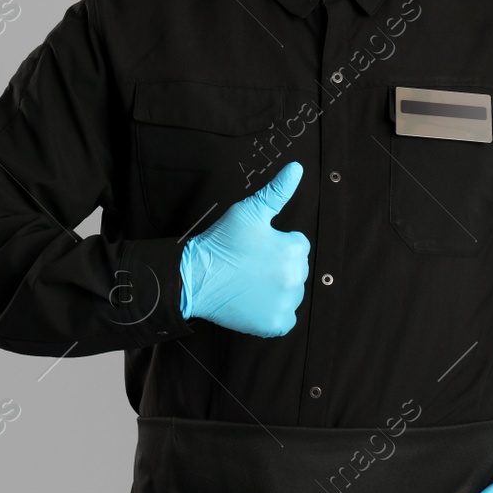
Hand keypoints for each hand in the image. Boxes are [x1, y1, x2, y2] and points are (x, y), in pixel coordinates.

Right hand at [178, 161, 309, 336]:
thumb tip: (296, 168)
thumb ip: (277, 191)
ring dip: (276, 289)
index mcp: (293, 250)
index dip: (275, 244)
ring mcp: (285, 304)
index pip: (298, 246)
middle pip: (296, 270)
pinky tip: (254, 301)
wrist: (195, 277)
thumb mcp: (249, 211)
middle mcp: (294, 278)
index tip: (255, 248)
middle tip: (250, 265)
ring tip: (249, 282)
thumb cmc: (220, 243)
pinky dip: (272, 313)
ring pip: (291, 293)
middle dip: (277, 266)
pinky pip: (285, 318)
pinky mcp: (274, 324)